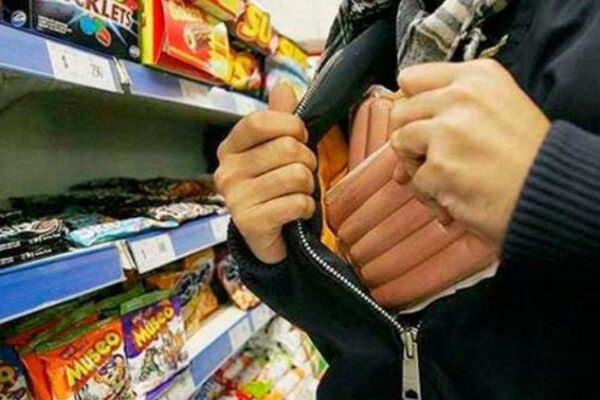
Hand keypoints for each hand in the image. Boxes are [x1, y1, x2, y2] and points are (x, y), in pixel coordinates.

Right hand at [215, 84, 316, 263]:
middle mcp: (227, 172)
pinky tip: (298, 212)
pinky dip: (307, 207)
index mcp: (230, 149)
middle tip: (303, 172)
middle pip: (287, 149)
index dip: (290, 125)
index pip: (259, 121)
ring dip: (309, 186)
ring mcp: (236, 198)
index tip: (300, 137)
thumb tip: (284, 87)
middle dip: (308, 160)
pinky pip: (298, 203)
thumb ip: (278, 119)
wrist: (263, 236)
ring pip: (297, 175)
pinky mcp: (250, 222)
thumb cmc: (272, 188)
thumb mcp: (273, 151)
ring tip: (299, 192)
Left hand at [390, 59, 549, 243]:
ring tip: (444, 176)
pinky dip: (431, 193)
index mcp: (476, 76)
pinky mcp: (439, 166)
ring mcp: (447, 131)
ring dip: (416, 164)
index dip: (412, 104)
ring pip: (400, 142)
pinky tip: (454, 195)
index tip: (421, 122)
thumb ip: (455, 105)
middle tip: (431, 156)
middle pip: (401, 111)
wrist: (550, 192)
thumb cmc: (530, 156)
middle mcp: (459, 97)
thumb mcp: (501, 105)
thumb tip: (405, 124)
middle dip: (410, 137)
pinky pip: (415, 180)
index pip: (413, 78)